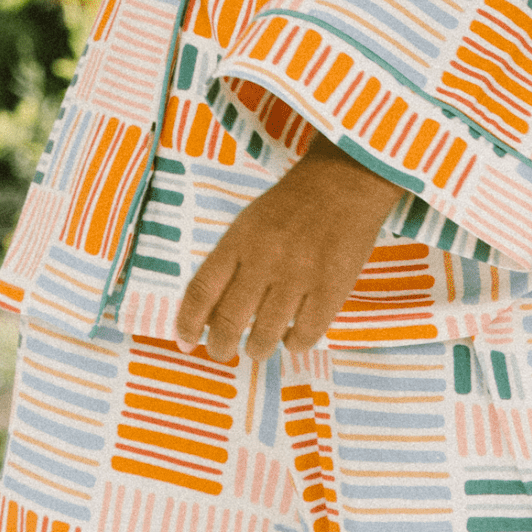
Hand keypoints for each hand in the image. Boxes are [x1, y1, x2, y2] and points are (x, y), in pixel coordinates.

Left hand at [174, 133, 405, 361]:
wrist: (346, 181)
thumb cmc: (292, 205)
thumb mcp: (250, 223)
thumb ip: (230, 262)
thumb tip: (209, 314)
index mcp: (239, 239)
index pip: (201, 291)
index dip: (188, 323)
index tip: (185, 341)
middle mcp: (264, 259)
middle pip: (228, 321)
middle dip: (219, 346)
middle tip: (221, 351)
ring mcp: (299, 275)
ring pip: (265, 335)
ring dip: (257, 349)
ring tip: (258, 347)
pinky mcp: (332, 288)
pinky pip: (305, 335)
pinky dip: (295, 344)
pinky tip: (294, 337)